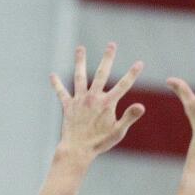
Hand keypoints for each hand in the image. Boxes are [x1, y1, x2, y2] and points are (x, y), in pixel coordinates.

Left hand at [50, 42, 144, 159]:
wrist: (78, 149)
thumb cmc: (100, 143)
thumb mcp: (118, 132)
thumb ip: (129, 117)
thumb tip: (141, 106)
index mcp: (107, 103)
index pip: (123, 85)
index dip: (132, 74)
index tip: (140, 63)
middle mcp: (93, 97)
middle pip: (102, 73)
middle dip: (108, 58)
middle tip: (112, 44)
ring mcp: (79, 100)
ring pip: (80, 76)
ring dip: (80, 61)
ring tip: (80, 48)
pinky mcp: (68, 106)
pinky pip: (62, 93)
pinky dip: (57, 84)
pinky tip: (52, 75)